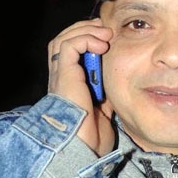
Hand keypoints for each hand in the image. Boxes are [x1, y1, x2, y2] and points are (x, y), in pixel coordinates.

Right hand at [48, 19, 114, 155]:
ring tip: (105, 33)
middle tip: (106, 30)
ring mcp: (60, 76)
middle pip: (64, 41)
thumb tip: (116, 84)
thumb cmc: (91, 137)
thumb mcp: (103, 111)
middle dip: (85, 30)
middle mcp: (61, 78)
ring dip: (85, 31)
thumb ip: (105, 95)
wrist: (83, 147)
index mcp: (69, 86)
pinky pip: (69, 45)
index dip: (87, 41)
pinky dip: (85, 39)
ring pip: (63, 39)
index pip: (71, 53)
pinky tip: (101, 44)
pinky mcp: (64, 75)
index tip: (108, 40)